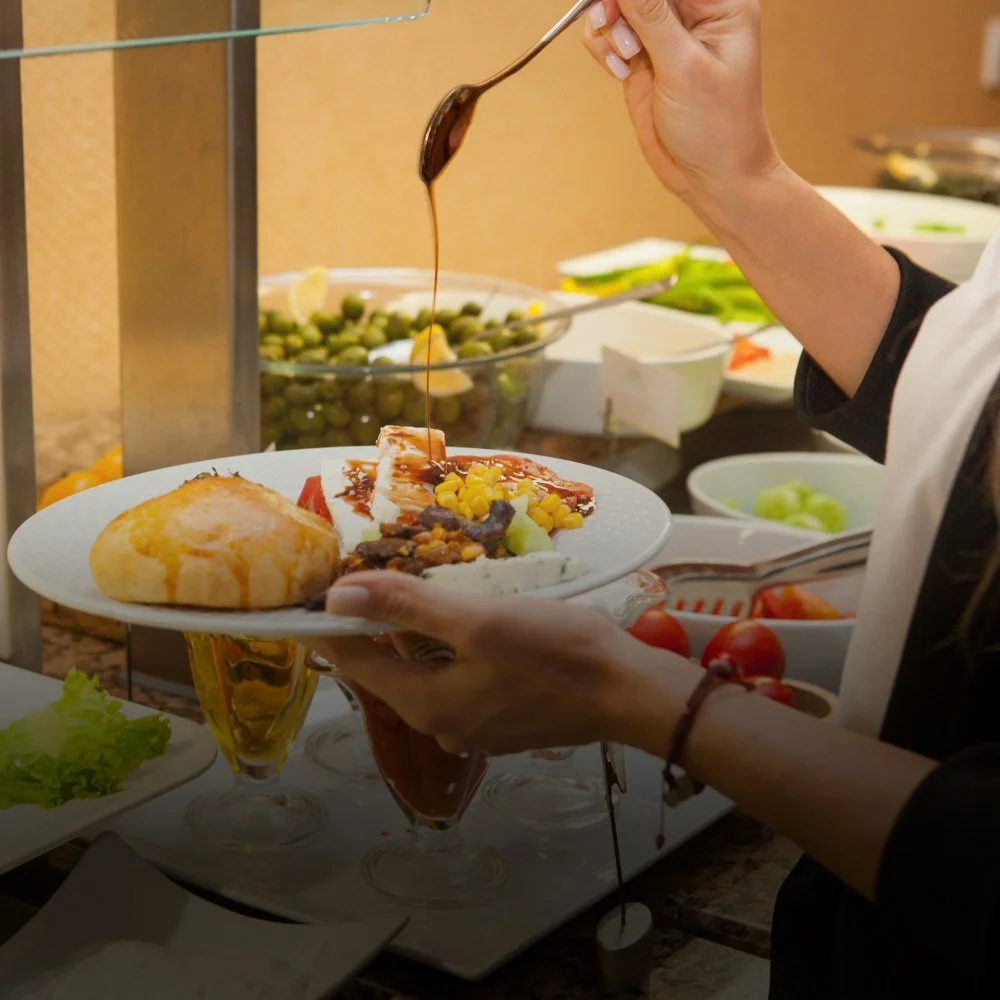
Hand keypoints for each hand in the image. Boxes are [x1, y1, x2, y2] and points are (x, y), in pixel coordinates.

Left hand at [308, 572, 693, 755]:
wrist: (627, 691)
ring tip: (420, 594)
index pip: (357, 664)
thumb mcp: (476, 620)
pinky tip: (469, 625)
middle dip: (377, 627)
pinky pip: (458, 682)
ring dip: (417, 637)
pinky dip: (451, 653)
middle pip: (391, 670)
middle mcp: (442, 725)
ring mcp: (475, 728)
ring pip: (427, 674)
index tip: (312, 598)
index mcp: (427, 703)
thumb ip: (405, 608)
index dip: (331, 629)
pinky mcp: (503, 721)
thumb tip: (337, 599)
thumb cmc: (554, 651)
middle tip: (370, 580)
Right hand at [583, 0, 780, 200]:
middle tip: (608, 23)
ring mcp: (665, 36)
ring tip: (624, 58)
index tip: (615, 7)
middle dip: (618, 2)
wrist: (712, 178)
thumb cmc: (716, 126)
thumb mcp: (683, 65)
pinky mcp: (643, 60)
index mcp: (721, 1)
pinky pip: (610, 36)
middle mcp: (693, 12)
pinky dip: (604, 47)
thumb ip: (650, 14)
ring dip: (610, 26)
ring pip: (619, 6)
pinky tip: (620, 72)